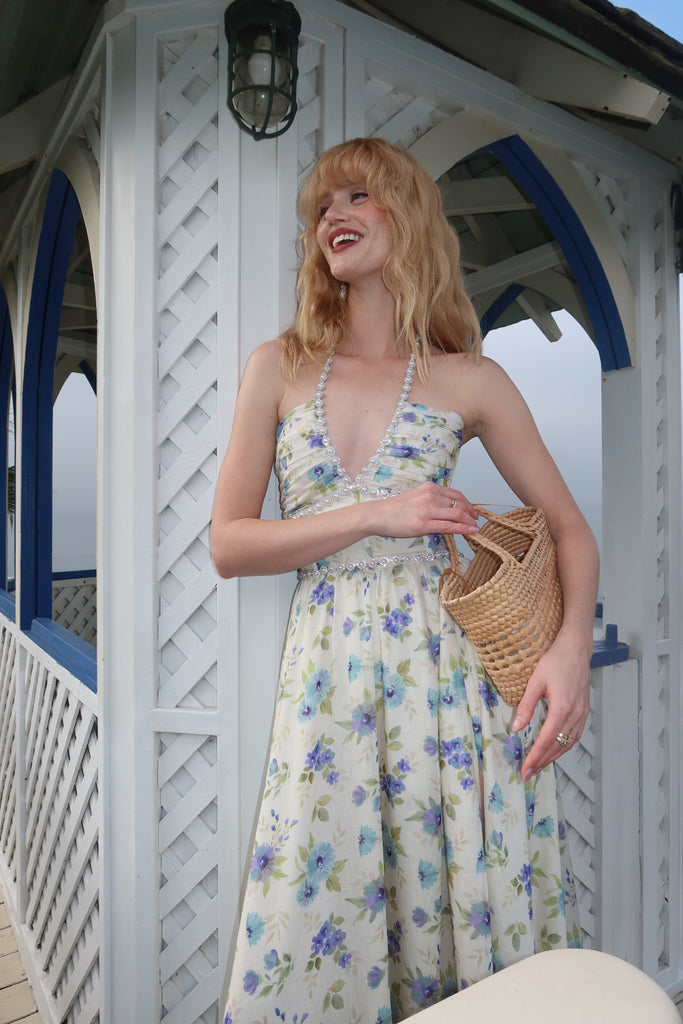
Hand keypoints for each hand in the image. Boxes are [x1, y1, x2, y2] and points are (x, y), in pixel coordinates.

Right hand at [370, 482, 479, 538]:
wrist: (378, 515)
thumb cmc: (395, 509)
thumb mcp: (416, 498)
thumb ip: (432, 501)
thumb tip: (446, 510)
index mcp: (430, 488)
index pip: (456, 495)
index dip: (468, 504)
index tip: (472, 512)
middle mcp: (431, 496)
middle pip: (460, 504)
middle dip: (471, 514)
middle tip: (475, 522)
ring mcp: (428, 510)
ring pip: (458, 515)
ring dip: (470, 522)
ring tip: (475, 528)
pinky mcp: (424, 524)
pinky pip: (450, 526)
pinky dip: (464, 529)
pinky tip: (471, 532)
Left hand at [511, 636, 590, 779]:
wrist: (576, 649)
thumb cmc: (555, 661)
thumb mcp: (535, 682)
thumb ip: (525, 706)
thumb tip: (516, 727)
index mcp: (562, 707)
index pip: (546, 740)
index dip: (535, 757)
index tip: (525, 769)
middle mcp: (575, 713)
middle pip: (559, 746)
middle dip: (543, 762)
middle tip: (529, 774)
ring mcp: (582, 713)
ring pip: (569, 743)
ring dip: (554, 757)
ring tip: (539, 765)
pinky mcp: (584, 711)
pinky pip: (575, 735)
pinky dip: (564, 746)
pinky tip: (554, 749)